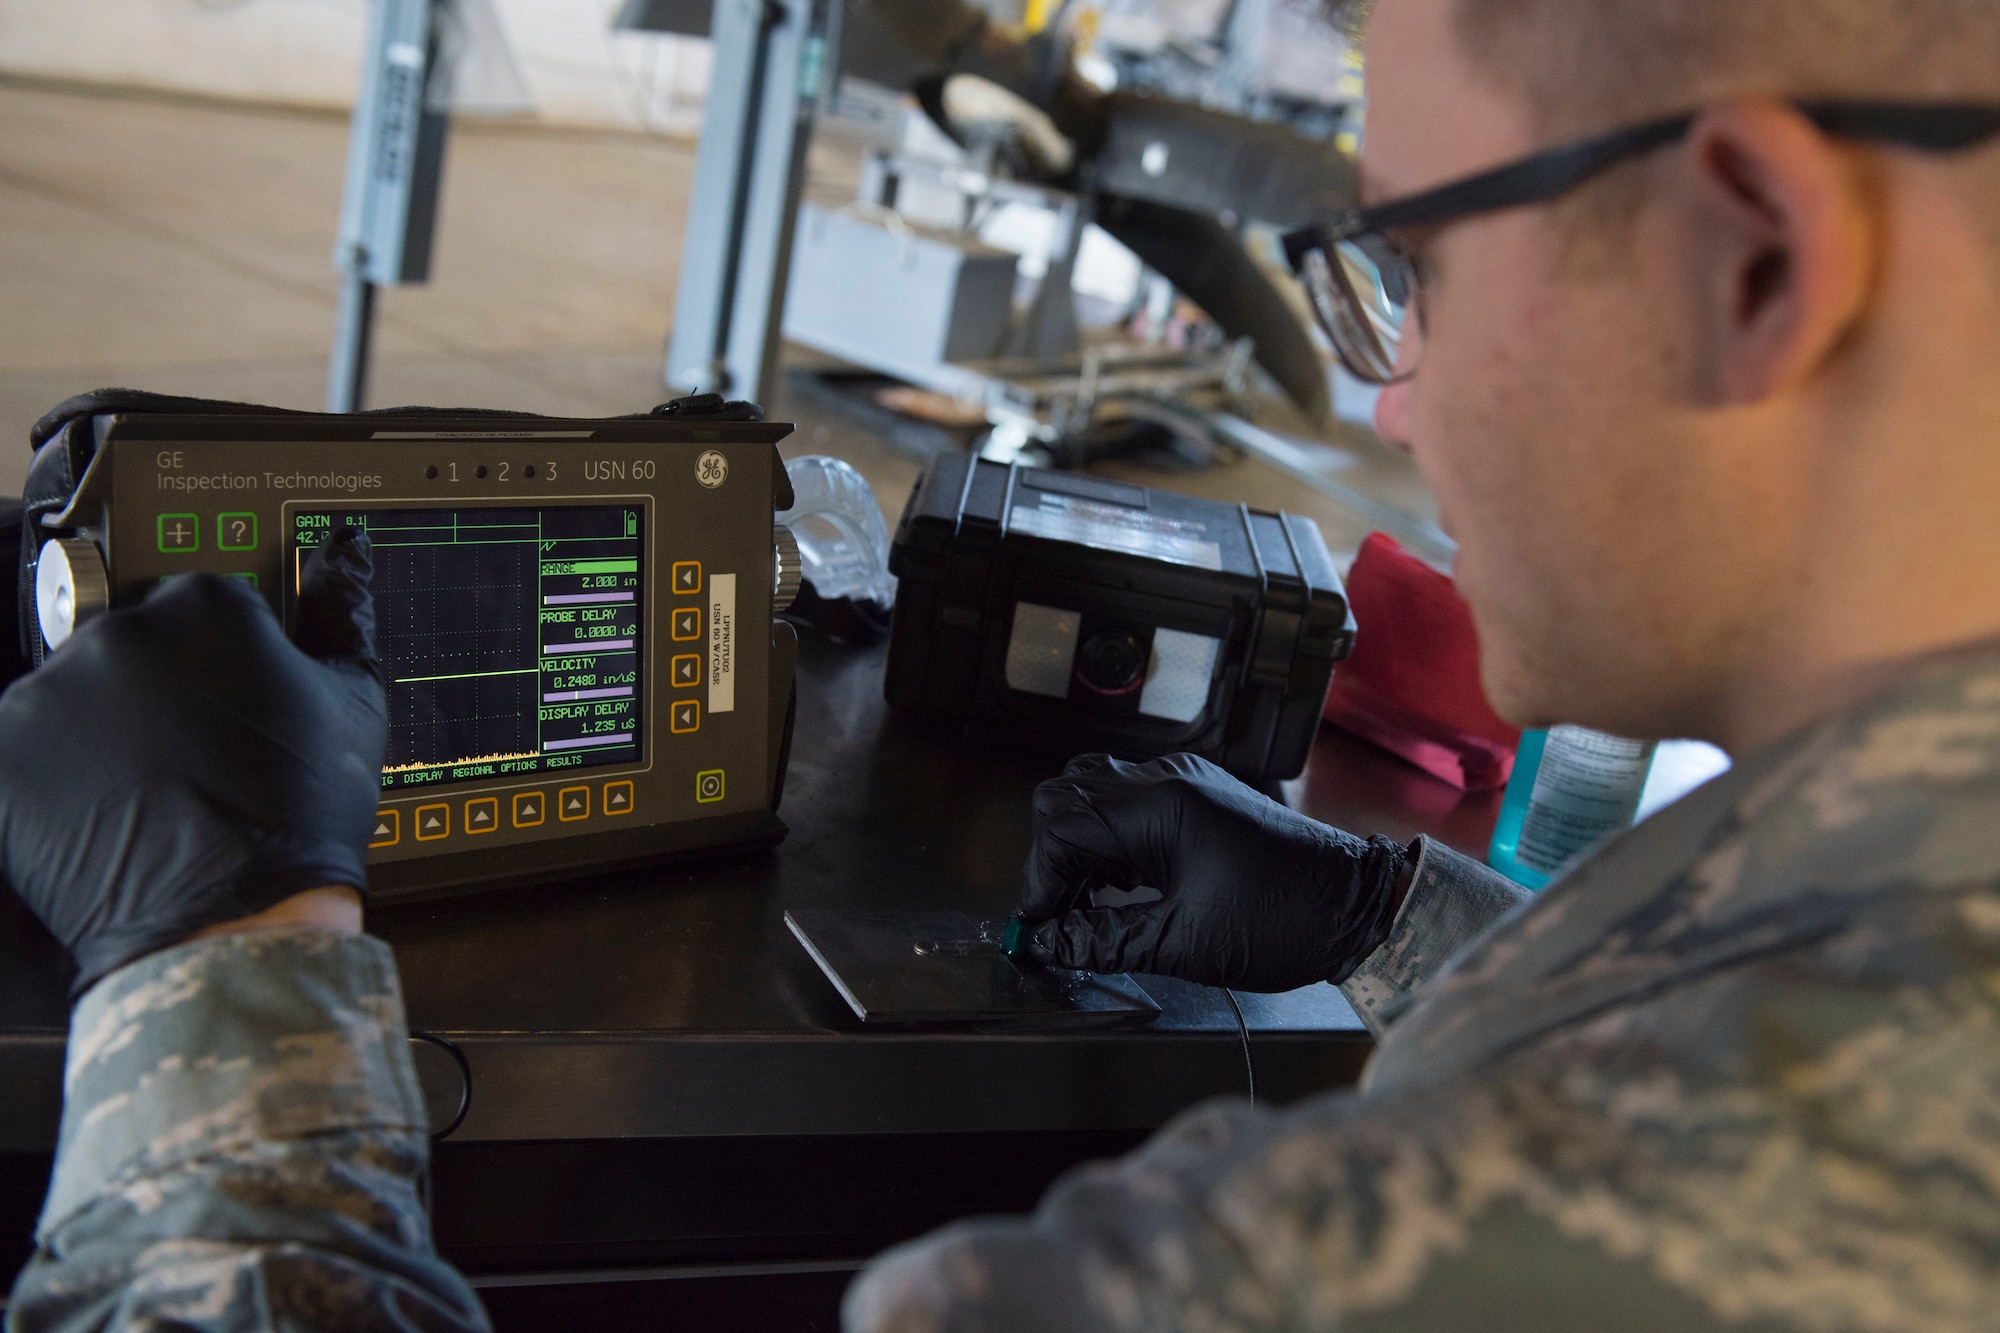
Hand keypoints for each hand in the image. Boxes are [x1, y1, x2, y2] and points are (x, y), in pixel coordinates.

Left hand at [0, 528, 386, 993]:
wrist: (237, 916)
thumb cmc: (300, 816)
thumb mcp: (353, 703)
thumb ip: (343, 614)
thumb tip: (346, 559)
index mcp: (205, 604)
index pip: (206, 604)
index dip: (226, 658)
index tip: (234, 699)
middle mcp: (118, 633)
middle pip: (134, 647)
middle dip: (159, 693)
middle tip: (196, 754)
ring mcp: (51, 695)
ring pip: (76, 699)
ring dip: (105, 735)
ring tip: (152, 791)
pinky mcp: (5, 756)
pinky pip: (28, 754)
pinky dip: (58, 782)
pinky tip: (108, 813)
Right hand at [1015, 753, 1409, 990]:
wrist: (1358, 905)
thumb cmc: (1286, 919)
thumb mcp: (1186, 943)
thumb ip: (1106, 940)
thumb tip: (1052, 945)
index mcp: (1160, 806)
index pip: (1062, 826)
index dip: (1038, 882)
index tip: (1036, 929)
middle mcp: (1166, 781)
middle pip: (1069, 797)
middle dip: (1050, 859)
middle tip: (1055, 917)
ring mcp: (1183, 785)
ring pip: (1096, 795)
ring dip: (1078, 849)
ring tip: (1083, 907)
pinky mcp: (1198, 799)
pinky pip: (1130, 804)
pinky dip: (1109, 843)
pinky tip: (1116, 888)